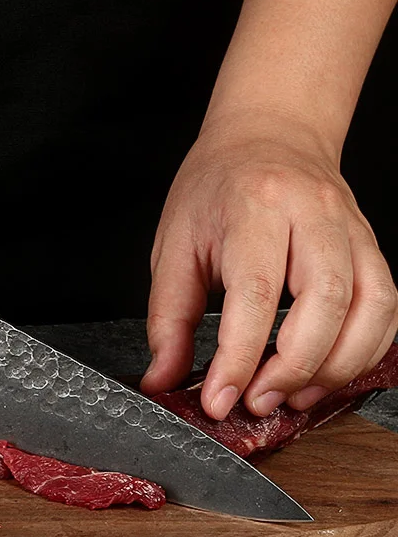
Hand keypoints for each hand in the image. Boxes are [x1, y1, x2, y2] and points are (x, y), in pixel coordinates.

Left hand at [140, 118, 397, 418]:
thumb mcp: (174, 245)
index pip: (255, 293)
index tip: (219, 400)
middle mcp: (312, 214)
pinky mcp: (373, 246)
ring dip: (335, 367)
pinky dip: (363, 351)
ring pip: (370, 307)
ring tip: (292, 396)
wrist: (268, 135)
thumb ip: (168, 318)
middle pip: (325, 302)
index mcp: (253, 208)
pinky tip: (326, 372)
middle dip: (293, 367)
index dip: (239, 357)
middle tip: (256, 401)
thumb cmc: (216, 188)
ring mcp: (352, 229)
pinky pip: (387, 309)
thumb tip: (162, 379)